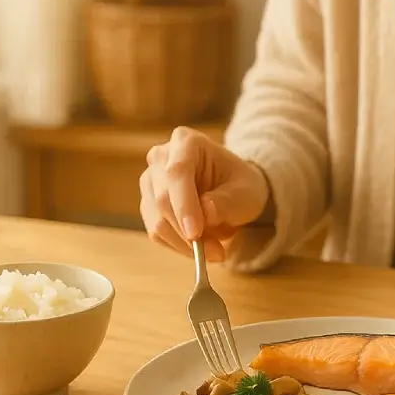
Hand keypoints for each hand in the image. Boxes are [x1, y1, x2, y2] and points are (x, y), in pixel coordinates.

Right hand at [140, 127, 269, 261]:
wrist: (234, 190)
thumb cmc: (241, 185)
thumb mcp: (246, 192)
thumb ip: (226, 201)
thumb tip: (206, 213)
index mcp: (186, 142)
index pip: (177, 172)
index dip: (184, 204)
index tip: (196, 233)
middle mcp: (160, 157)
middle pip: (162, 199)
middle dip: (187, 231)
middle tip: (216, 252)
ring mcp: (150, 181)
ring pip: (156, 220)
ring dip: (184, 243)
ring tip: (215, 251)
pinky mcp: (148, 205)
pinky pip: (157, 233)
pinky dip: (179, 246)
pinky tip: (201, 248)